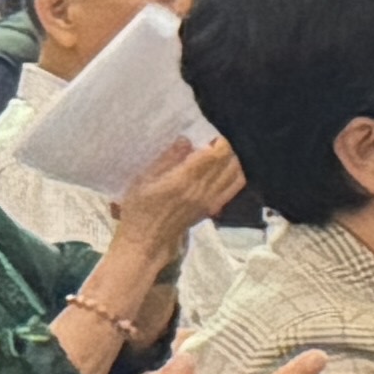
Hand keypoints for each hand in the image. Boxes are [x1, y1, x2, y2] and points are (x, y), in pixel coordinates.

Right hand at [102, 130, 247, 280]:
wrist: (146, 241)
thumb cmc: (138, 208)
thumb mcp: (143, 180)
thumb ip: (167, 159)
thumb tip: (186, 140)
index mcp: (183, 180)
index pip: (213, 155)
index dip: (218, 141)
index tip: (211, 132)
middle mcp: (202, 190)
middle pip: (227, 162)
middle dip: (226, 147)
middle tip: (215, 139)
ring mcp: (210, 201)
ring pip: (235, 174)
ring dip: (232, 159)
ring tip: (220, 152)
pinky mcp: (213, 209)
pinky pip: (233, 189)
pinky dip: (235, 174)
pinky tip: (226, 168)